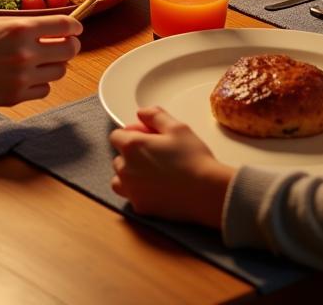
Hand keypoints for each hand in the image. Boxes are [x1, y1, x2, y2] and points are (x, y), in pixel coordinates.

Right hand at [0, 15, 81, 107]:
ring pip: (60, 71)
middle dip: (70, 45)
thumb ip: (27, 26)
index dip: (75, 26)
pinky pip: (45, 90)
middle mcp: (26, 53)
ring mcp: (23, 77)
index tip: (74, 28)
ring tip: (38, 61)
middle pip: (70, 50)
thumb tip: (56, 29)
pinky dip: (41, 83)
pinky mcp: (17, 97)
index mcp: (21, 29)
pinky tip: (27, 77)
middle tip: (62, 44)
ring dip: (54, 65)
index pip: (66, 26)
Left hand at [110, 106, 232, 227]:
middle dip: (131, 155)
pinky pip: (131, 196)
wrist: (206, 192)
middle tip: (155, 155)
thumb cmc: (193, 157)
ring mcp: (131, 190)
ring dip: (130, 175)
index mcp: (132, 146)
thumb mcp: (177, 127)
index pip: (116, 136)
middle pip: (118, 158)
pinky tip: (157, 189)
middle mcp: (125, 169)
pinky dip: (139, 192)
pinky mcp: (140, 207)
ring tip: (152, 173)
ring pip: (120, 179)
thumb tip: (141, 113)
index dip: (132, 134)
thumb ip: (154, 115)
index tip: (147, 137)